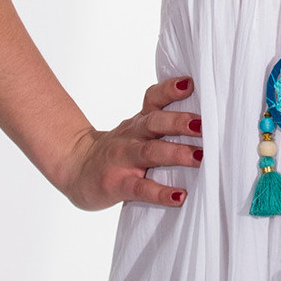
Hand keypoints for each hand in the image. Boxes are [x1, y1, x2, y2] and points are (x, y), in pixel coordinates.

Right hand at [60, 76, 202, 210]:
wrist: (75, 168)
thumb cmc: (117, 150)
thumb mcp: (135, 130)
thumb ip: (162, 123)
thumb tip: (204, 119)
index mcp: (139, 121)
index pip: (154, 98)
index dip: (170, 89)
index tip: (190, 83)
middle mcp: (132, 136)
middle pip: (155, 122)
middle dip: (180, 122)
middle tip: (203, 124)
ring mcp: (123, 159)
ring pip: (151, 152)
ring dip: (176, 153)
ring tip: (200, 157)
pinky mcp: (117, 184)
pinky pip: (141, 188)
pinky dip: (161, 193)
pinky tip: (179, 196)